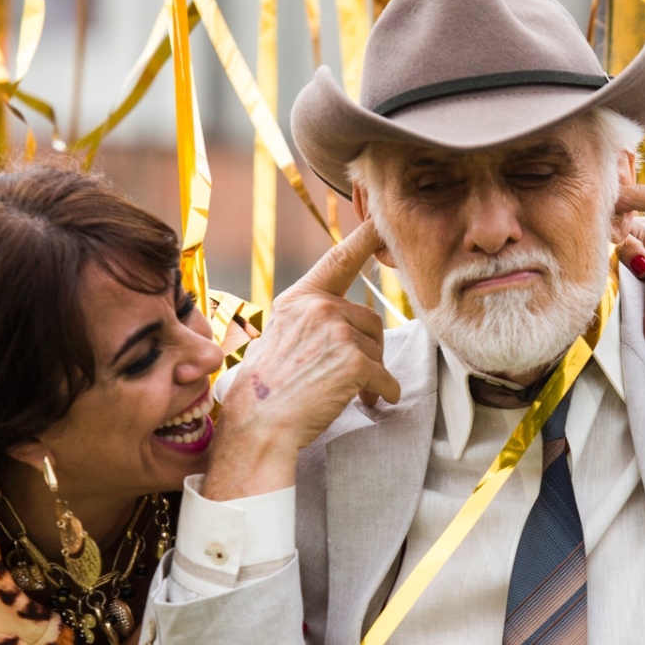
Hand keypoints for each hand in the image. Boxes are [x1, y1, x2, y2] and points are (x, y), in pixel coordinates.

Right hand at [204, 220, 400, 499]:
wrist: (258, 425)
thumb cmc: (267, 390)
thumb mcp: (279, 337)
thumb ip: (310, 321)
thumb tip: (344, 324)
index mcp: (299, 299)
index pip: (338, 260)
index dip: (364, 237)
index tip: (381, 220)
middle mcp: (318, 308)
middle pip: (369, 320)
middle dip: (367, 348)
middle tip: (350, 375)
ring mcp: (336, 331)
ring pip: (378, 348)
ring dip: (373, 373)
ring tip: (352, 393)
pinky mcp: (354, 360)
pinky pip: (386, 378)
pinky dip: (382, 394)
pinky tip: (369, 403)